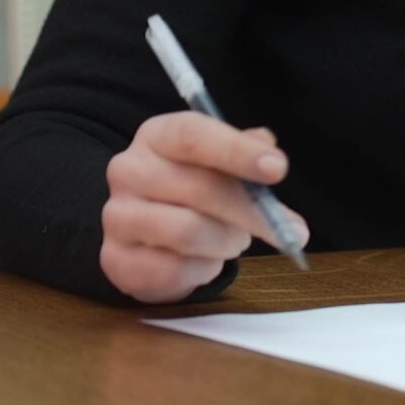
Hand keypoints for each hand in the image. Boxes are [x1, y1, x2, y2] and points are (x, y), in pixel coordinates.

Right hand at [101, 111, 309, 303]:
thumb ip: (247, 152)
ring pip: (188, 232)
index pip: (193, 135)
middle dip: (251, 212)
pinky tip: (206, 261)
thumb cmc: (192, 190)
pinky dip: (204, 269)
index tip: (278, 169)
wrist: (147, 236)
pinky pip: (174, 269)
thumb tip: (269, 153)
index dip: (237, 151)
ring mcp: (117, 215)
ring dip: (227, 241)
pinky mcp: (116, 259)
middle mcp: (128, 169)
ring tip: (235, 240)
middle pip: (198, 188)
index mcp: (156, 135)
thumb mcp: (218, 161)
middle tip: (288, 230)